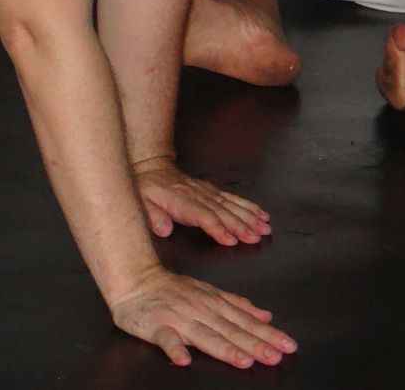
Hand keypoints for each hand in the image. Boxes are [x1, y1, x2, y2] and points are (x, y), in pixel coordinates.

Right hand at [109, 266, 295, 367]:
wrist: (134, 280)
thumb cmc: (171, 289)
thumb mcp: (208, 292)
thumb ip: (236, 304)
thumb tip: (265, 315)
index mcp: (215, 304)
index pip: (246, 322)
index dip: (267, 334)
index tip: (287, 345)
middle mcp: (201, 311)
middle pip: (232, 330)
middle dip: (255, 344)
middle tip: (275, 356)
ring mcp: (179, 318)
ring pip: (206, 335)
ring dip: (225, 348)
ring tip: (243, 360)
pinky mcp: (157, 326)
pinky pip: (167, 338)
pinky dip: (174, 349)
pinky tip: (183, 360)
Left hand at [132, 157, 270, 245]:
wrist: (151, 165)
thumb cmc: (145, 187)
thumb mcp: (140, 201)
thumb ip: (152, 216)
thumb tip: (163, 230)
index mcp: (180, 201)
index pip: (203, 216)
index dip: (218, 228)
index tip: (231, 240)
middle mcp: (197, 195)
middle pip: (223, 212)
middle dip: (242, 225)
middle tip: (257, 237)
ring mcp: (206, 192)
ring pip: (231, 205)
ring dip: (250, 217)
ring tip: (264, 227)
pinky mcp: (211, 190)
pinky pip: (232, 198)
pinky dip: (248, 206)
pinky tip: (260, 213)